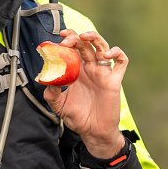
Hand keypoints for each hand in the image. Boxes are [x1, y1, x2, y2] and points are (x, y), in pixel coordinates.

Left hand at [42, 29, 126, 158]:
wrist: (93, 132)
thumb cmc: (77, 118)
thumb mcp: (59, 106)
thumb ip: (51, 94)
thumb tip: (46, 80)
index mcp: (77, 71)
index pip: (73, 48)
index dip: (68, 38)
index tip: (59, 36)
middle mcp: (90, 68)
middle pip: (86, 43)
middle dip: (76, 37)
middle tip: (66, 40)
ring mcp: (103, 73)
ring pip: (102, 46)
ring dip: (94, 38)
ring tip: (84, 36)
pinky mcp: (114, 80)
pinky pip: (121, 62)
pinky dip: (117, 53)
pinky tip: (107, 54)